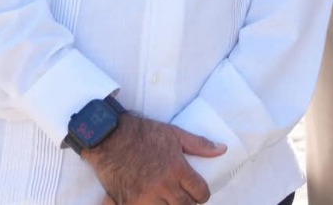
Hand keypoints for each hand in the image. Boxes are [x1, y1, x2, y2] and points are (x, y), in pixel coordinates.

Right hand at [80, 112, 225, 204]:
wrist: (110, 137)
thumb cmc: (143, 133)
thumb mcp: (174, 134)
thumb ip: (199, 144)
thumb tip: (222, 149)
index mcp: (176, 170)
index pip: (199, 192)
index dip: (203, 194)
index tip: (200, 193)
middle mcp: (162, 186)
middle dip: (189, 204)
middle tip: (188, 200)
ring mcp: (144, 197)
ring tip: (171, 201)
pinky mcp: (128, 203)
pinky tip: (155, 202)